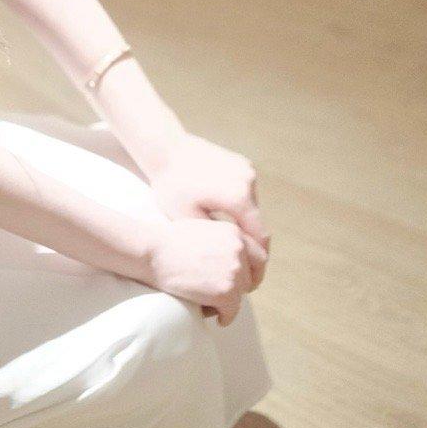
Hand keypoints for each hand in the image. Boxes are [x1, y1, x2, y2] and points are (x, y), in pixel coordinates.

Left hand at [144, 131, 270, 301]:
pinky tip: (223, 218)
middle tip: (241, 265)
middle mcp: (249, 180)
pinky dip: (239, 207)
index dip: (258, 261)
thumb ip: (217, 241)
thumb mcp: (190, 221)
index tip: (250, 279)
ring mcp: (246, 169)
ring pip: (253, 208)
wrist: (165, 148)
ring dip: (245, 225)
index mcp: (239, 197)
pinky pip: (246, 193)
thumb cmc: (171, 187)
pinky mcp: (241, 163)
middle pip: (258, 223)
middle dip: (252, 246)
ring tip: (230, 244)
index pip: (260, 238)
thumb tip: (237, 260)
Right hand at [145, 215, 261, 326]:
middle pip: (250, 278)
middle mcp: (239, 249)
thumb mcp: (204, 229)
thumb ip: (223, 241)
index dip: (252, 272)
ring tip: (212, 304)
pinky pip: (232, 311)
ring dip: (229, 303)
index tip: (245, 282)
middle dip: (239, 289)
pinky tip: (217, 317)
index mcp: (234, 232)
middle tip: (227, 297)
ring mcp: (234, 270)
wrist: (153, 252)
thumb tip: (235, 261)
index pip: (259, 256)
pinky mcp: (226, 291)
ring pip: (241, 296)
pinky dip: (225, 317)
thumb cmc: (170, 242)